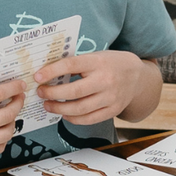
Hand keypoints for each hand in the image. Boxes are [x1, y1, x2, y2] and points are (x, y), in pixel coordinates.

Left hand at [35, 50, 149, 124]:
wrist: (138, 76)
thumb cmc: (110, 64)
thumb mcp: (95, 57)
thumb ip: (76, 64)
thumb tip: (47, 73)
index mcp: (98, 62)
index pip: (71, 65)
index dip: (52, 72)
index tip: (37, 77)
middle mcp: (106, 80)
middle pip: (74, 91)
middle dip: (52, 94)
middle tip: (40, 93)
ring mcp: (111, 97)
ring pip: (80, 108)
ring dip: (59, 108)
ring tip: (48, 105)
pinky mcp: (113, 110)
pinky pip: (89, 119)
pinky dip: (73, 119)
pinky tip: (64, 114)